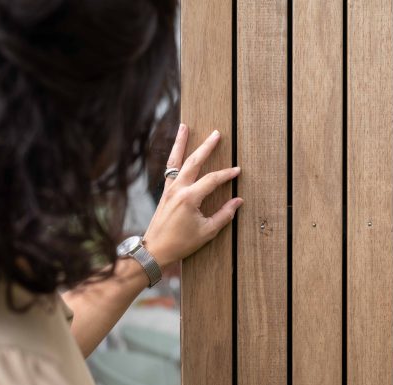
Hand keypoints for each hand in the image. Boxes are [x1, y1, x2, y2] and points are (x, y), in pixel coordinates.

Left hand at [143, 124, 242, 266]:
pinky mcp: (164, 193)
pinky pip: (170, 170)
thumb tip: (238, 201)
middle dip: (206, 147)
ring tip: (185, 127)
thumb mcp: (207, 232)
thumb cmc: (181, 243)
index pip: (212, 180)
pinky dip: (174, 158)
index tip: (237, 171)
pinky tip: (178, 151)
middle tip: (215, 133)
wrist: (155, 250)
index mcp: (189, 198)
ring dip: (181, 143)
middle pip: (193, 162)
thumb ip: (224, 215)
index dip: (227, 174)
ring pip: (176, 161)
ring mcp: (169, 189)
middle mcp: (178, 189)